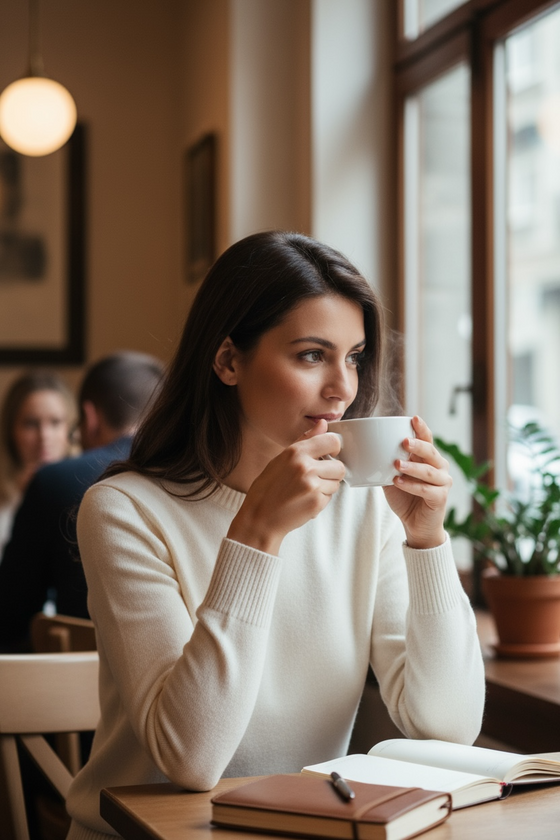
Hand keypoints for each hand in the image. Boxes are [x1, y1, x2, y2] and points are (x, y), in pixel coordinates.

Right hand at [227, 420, 344, 554]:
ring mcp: (312, 486)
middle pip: (340, 466)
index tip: (330, 454)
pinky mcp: (316, 503)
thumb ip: (305, 440)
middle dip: (332, 473)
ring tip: (307, 490)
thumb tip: (323, 424)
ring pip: (336, 483)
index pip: (332, 441)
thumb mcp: (281, 458)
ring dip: (326, 487)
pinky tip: (305, 500)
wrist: (260, 518)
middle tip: (316, 478)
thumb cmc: (267, 488)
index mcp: (296, 452)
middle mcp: (306, 467)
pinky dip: (320, 500)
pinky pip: (330, 498)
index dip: (334, 448)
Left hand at [383, 415, 450, 549]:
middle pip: (431, 452)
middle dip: (418, 445)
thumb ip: (386, 464)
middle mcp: (440, 467)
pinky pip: (426, 489)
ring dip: (412, 467)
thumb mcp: (393, 477)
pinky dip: (412, 485)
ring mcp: (443, 483)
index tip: (413, 418)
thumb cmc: (405, 498)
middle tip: (404, 441)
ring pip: (429, 471)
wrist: (416, 525)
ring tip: (396, 464)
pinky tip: (398, 482)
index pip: (427, 439)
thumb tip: (364, 450)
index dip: (421, 429)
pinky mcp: (441, 498)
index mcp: (428, 459)